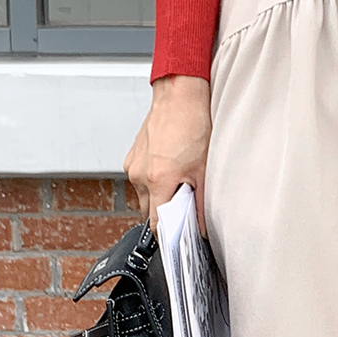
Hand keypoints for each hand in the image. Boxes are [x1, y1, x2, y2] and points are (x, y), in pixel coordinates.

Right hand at [123, 74, 211, 236]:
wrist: (179, 94)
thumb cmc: (193, 124)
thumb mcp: (205, 168)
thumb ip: (202, 202)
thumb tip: (202, 227)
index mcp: (158, 180)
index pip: (157, 224)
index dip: (168, 236)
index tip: (178, 242)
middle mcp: (140, 175)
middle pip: (149, 211)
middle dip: (166, 214)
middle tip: (185, 206)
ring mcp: (133, 165)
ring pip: (145, 195)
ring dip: (160, 196)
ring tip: (179, 181)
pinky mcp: (132, 156)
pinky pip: (141, 179)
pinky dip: (155, 180)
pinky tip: (170, 168)